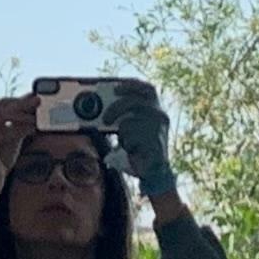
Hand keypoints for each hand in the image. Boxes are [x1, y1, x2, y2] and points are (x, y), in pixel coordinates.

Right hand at [0, 92, 39, 212]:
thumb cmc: (0, 157)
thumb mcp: (13, 134)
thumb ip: (21, 119)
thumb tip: (35, 103)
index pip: (3, 103)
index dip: (21, 99)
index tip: (37, 96)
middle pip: (3, 107)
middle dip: (23, 103)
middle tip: (39, 100)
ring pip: (2, 117)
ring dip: (22, 115)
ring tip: (37, 116)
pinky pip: (3, 132)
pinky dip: (19, 130)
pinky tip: (32, 129)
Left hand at [106, 85, 177, 202]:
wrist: (153, 172)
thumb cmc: (139, 149)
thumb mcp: (129, 129)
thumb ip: (120, 118)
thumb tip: (98, 110)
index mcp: (156, 110)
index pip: (147, 89)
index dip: (131, 85)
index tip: (115, 87)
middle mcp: (160, 116)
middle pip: (135, 102)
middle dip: (116, 108)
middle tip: (105, 118)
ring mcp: (159, 129)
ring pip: (130, 122)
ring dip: (123, 134)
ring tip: (127, 142)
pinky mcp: (155, 142)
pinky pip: (132, 138)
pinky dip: (128, 144)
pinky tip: (134, 150)